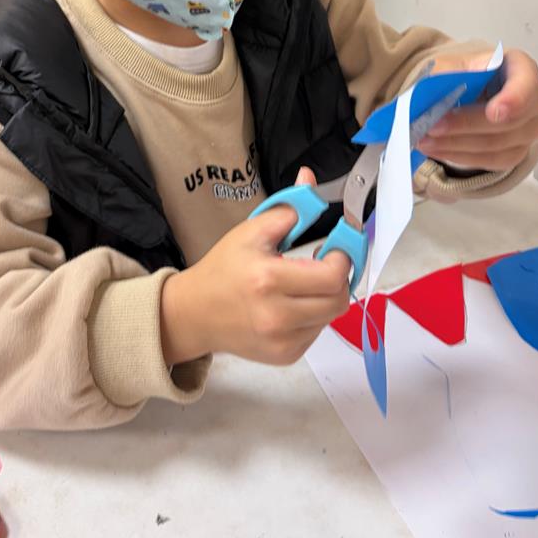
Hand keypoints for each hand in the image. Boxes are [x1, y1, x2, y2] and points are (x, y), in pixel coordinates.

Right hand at [161, 167, 351, 365]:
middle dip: (339, 277)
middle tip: (325, 262)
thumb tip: (310, 182)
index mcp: (267, 280)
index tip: (336, 246)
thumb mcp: (249, 232)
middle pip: (339, 299)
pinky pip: (317, 332)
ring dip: (327, 296)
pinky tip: (293, 303)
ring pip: (331, 316)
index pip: (332, 276)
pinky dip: (314, 315)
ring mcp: (282, 341)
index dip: (342, 258)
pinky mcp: (285, 355)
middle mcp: (276, 316)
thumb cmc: (222, 270)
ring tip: (305, 282)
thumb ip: (287, 208)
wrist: (195, 313)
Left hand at [419, 48, 537, 170]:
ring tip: (425, 140)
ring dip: (457, 144)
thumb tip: (436, 89)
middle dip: (467, 125)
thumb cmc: (466, 75)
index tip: (494, 113)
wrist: (467, 92)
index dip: (513, 100)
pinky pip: (491, 161)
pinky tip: (437, 149)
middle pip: (509, 121)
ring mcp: (528, 129)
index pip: (526, 84)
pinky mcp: (515, 151)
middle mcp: (533, 99)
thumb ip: (446, 74)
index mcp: (521, 68)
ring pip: (497, 144)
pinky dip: (460, 156)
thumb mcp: (451, 64)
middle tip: (433, 126)